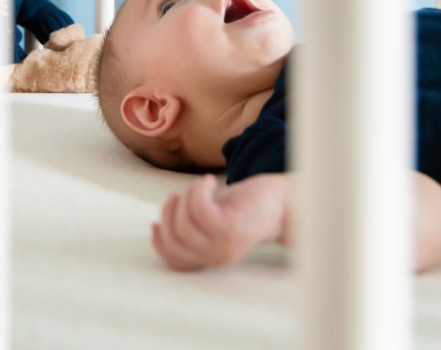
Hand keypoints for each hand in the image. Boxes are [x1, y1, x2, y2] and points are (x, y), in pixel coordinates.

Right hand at [151, 173, 288, 270]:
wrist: (284, 203)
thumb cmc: (246, 206)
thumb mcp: (214, 219)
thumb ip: (191, 224)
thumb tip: (160, 221)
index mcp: (210, 258)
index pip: (173, 259)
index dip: (159, 240)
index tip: (155, 221)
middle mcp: (216, 256)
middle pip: (174, 239)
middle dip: (168, 214)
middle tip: (178, 195)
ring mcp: (224, 244)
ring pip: (184, 223)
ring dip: (185, 198)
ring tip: (200, 187)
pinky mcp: (231, 227)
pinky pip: (200, 209)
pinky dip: (198, 190)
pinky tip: (208, 181)